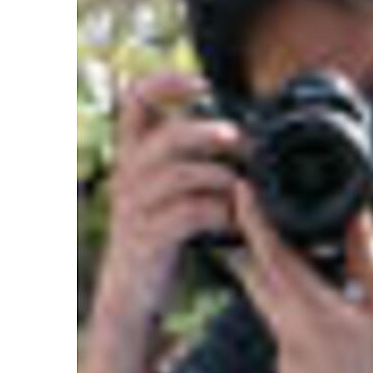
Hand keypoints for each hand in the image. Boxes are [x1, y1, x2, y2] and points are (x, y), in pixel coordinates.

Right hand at [80, 72, 242, 372]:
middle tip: (240, 140)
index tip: (203, 83)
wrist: (133, 290)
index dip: (166, 82)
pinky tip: (234, 220)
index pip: (136, 99)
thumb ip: (189, 157)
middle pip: (166, 137)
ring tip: (243, 187)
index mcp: (134, 152)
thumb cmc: (161, 231)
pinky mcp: (149, 237)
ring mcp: (135, 206)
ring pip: (180, 175)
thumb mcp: (168, 187)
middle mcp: (128, 173)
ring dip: (221, 177)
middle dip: (208, 134)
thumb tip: (240, 130)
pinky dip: (218, 213)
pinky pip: (187, 214)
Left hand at [229, 183, 372, 372]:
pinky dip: (296, 312)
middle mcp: (290, 338)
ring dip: (280, 278)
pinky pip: (283, 332)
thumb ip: (371, 261)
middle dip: (259, 244)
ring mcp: (285, 362)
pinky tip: (331, 316)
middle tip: (270, 213)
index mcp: (315, 316)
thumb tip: (356, 217)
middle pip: (258, 277)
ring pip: (270, 305)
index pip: (271, 256)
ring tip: (310, 260)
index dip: (254, 218)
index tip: (243, 189)